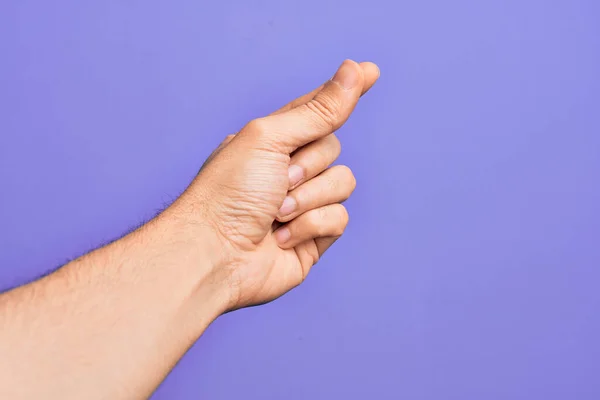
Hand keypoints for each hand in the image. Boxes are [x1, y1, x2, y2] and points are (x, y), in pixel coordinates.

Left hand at [174, 59, 378, 308]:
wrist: (215, 254)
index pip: (317, 108)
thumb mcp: (271, 138)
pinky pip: (340, 218)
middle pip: (333, 147)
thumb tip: (355, 69)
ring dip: (308, 198)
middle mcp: (290, 168)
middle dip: (308, 165)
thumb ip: (319, 110)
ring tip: (275, 214)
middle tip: (277, 181)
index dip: (344, 91)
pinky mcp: (314, 235)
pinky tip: (282, 238)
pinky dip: (311, 226)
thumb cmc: (229, 192)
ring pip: (343, 183)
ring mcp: (304, 203)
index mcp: (274, 139)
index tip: (372, 70)